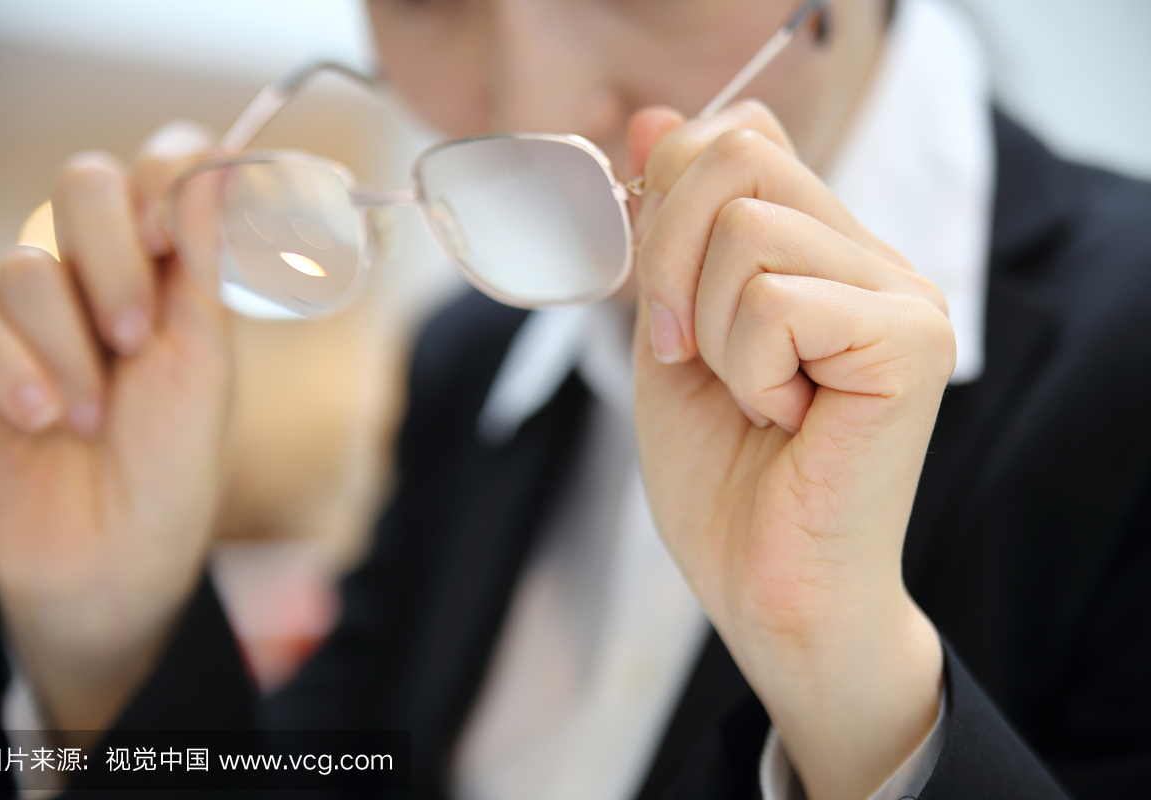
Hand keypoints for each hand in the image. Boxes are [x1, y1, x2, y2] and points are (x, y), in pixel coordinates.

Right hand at [0, 122, 229, 744]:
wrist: (117, 554)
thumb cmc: (175, 460)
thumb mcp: (205, 363)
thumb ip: (204, 265)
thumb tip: (222, 166)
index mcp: (171, 270)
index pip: (164, 167)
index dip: (164, 177)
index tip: (168, 238)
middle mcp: (101, 274)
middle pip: (85, 184)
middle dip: (112, 262)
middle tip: (132, 338)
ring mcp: (34, 312)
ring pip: (30, 265)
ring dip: (68, 347)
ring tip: (92, 417)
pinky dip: (11, 368)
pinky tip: (44, 419)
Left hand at [627, 103, 952, 799]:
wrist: (767, 588)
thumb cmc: (724, 477)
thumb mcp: (669, 331)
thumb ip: (668, 231)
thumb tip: (654, 119)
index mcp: (822, 251)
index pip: (743, 139)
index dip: (669, 199)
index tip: (662, 303)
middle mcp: (874, 258)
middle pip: (740, 158)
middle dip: (667, 261)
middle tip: (685, 356)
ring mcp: (903, 294)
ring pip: (750, 230)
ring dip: (710, 332)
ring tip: (752, 398)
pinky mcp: (911, 340)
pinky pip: (775, 300)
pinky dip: (746, 369)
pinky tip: (785, 419)